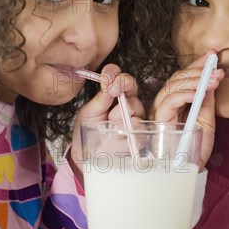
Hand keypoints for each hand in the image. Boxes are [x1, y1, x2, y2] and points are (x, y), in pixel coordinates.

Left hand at [69, 64, 144, 181]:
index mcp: (116, 95)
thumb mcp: (89, 111)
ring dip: (120, 111)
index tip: (107, 74)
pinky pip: (137, 124)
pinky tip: (116, 131)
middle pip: (132, 87)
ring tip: (109, 122)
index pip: (121, 78)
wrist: (87, 155)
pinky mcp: (140, 134)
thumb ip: (101, 97)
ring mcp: (136, 118)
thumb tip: (109, 79)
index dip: (116, 73)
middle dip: (122, 84)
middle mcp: (129, 104)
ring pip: (135, 105)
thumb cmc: (87, 131)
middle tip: (111, 89)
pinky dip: (125, 126)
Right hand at [148, 52, 223, 169]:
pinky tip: (202, 90)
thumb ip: (206, 100)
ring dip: (196, 80)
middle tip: (217, 69)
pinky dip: (186, 93)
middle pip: (176, 79)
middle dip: (198, 71)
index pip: (182, 79)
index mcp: (173, 103)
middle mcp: (163, 105)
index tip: (211, 56)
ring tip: (215, 79)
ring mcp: (159, 112)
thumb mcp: (206, 120)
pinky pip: (170, 101)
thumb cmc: (195, 149)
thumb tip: (212, 78)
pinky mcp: (159, 121)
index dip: (196, 66)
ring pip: (173, 86)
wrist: (191, 171)